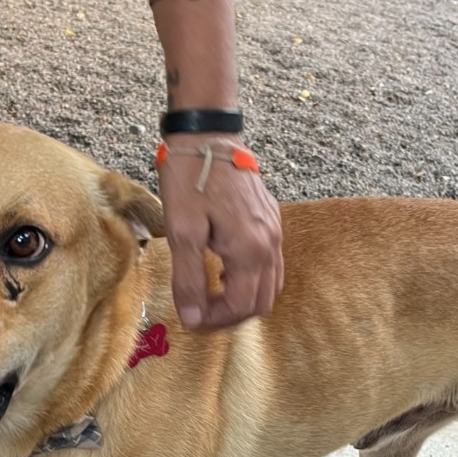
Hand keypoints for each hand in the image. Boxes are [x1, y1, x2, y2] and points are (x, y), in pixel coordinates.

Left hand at [157, 135, 282, 329]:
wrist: (208, 135)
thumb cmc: (191, 179)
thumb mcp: (182, 231)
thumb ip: (189, 278)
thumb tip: (192, 318)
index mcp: (250, 251)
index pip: (240, 306)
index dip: (215, 321)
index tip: (191, 320)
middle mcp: (270, 245)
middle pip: (260, 303)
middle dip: (231, 316)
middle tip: (201, 315)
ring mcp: (274, 231)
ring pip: (270, 286)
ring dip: (243, 299)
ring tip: (212, 297)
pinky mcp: (271, 220)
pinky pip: (271, 264)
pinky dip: (252, 279)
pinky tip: (225, 271)